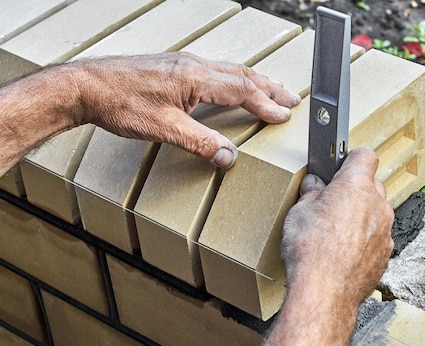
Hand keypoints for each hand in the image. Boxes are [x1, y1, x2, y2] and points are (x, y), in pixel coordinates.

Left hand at [73, 52, 300, 167]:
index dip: (266, 104)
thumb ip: (200, 143)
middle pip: (242, 74)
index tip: (284, 115)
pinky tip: (231, 86)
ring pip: (230, 70)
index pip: (242, 90)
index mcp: (196, 77)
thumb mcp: (164, 129)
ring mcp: (183, 64)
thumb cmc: (120, 103)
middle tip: (292, 98)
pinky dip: (234, 79)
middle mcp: (194, 66)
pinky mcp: (173, 68)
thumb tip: (228, 156)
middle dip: (270, 87)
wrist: (86, 86)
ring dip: (254, 80)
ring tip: (271, 88)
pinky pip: (215, 70)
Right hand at [281, 147, 394, 308]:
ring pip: (376, 213)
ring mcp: (385, 231)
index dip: (350, 158)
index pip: (364, 156)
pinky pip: (377, 238)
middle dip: (354, 190)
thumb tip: (314, 186)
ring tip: (335, 231)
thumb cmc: (310, 251)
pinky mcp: (385, 254)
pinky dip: (364, 240)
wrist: (324, 292)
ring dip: (361, 216)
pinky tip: (344, 251)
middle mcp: (377, 205)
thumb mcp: (299, 212)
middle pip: (372, 185)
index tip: (339, 165)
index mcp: (355, 186)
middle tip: (330, 201)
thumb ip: (311, 194)